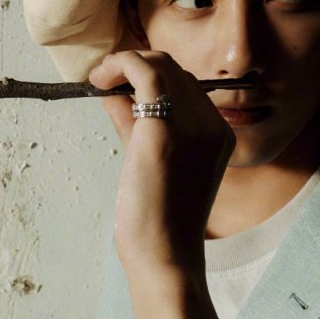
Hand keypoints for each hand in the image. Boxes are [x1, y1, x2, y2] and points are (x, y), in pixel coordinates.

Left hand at [89, 50, 235, 276]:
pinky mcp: (164, 128)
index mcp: (220, 135)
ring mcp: (193, 124)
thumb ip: (135, 125)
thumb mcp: (150, 163)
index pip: (187, 87)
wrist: (165, 255)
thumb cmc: (158, 223)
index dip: (150, 79)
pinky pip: (143, 71)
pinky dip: (118, 64)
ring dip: (124, 62)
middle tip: (106, 80)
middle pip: (175, 71)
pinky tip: (99, 79)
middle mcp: (213, 124)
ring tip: (101, 78)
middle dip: (137, 67)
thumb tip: (113, 92)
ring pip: (160, 64)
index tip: (121, 87)